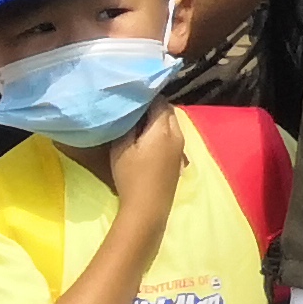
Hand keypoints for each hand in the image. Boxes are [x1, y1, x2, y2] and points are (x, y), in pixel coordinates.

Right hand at [102, 102, 189, 219]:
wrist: (148, 207)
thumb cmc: (131, 176)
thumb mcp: (121, 148)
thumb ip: (128, 124)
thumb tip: (131, 109)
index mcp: (164, 129)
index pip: (160, 101)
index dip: (146, 96)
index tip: (131, 95)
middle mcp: (178, 134)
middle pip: (168, 111)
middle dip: (153, 106)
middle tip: (133, 108)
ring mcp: (181, 147)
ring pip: (171, 123)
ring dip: (158, 120)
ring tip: (137, 123)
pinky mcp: (178, 158)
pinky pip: (172, 136)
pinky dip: (161, 131)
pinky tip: (146, 139)